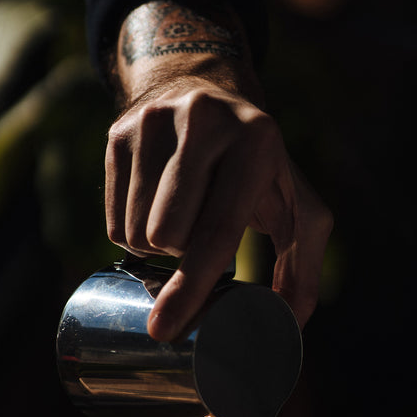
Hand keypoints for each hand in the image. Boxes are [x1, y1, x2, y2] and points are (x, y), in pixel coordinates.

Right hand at [105, 2, 331, 339]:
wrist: (204, 87)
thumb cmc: (257, 165)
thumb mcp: (295, 204)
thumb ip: (302, 268)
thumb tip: (288, 328)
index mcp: (255, 141)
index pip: (215, 232)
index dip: (189, 288)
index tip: (163, 329)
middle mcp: (202, 121)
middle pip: (166, 237)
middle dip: (180, 256)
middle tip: (200, 232)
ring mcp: (153, 122)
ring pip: (135, 233)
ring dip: (155, 247)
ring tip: (181, 216)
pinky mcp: (119, 132)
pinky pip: (113, 221)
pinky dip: (132, 231)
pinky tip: (155, 206)